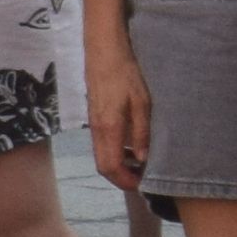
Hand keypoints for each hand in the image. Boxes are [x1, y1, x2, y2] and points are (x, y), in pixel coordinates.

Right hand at [87, 48, 152, 196]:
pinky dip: (115, 154)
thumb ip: (141, 133)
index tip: (142, 185)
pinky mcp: (94, 118)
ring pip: (101, 157)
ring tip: (139, 165)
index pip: (111, 167)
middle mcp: (98, 130)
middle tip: (141, 179)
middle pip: (103, 167)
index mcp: (110, 128)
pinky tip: (131, 147)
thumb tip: (143, 159)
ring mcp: (93, 124)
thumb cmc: (125, 73)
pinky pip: (101, 145)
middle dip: (121, 179)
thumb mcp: (142, 102)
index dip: (125, 181)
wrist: (103, 51)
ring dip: (118, 167)